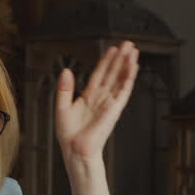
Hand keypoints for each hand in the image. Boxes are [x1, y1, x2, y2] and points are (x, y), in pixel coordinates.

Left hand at [54, 41, 139, 160]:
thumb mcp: (62, 107)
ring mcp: (109, 103)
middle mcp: (101, 98)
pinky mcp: (115, 109)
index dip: (106, 61)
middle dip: (120, 58)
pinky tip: (133, 67)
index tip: (111, 49)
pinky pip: (124, 90)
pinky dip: (129, 78)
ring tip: (132, 50)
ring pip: (120, 79)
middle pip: (113, 73)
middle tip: (127, 44)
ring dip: (127, 64)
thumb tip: (66, 71)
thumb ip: (64, 88)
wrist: (76, 150)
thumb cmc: (70, 135)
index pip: (99, 74)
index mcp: (88, 97)